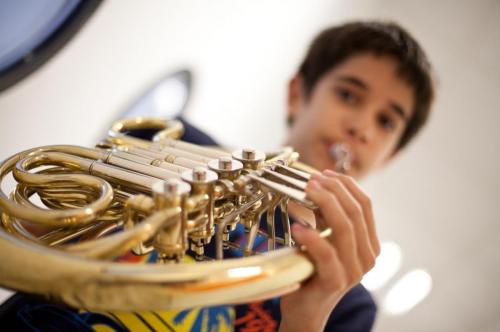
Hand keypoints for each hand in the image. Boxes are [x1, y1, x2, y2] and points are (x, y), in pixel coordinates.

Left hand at [279, 170, 379, 331]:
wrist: (306, 309)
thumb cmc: (313, 271)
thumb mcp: (325, 239)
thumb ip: (327, 218)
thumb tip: (318, 186)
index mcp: (369, 244)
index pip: (365, 205)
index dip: (347, 185)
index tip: (326, 174)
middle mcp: (368, 257)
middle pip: (355, 213)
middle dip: (333, 190)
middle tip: (312, 180)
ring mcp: (354, 271)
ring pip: (345, 228)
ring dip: (324, 204)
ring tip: (306, 192)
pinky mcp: (335, 282)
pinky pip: (326, 253)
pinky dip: (311, 237)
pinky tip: (297, 228)